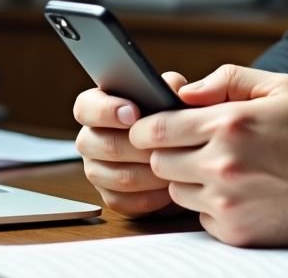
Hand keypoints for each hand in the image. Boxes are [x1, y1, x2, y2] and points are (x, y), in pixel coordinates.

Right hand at [73, 71, 187, 217]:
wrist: (201, 156)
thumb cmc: (188, 119)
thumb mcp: (184, 96)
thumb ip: (176, 86)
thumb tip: (174, 88)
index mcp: (103, 107)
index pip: (86, 106)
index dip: (105, 110)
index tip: (133, 113)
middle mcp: (94, 138)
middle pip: (93, 143)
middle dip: (131, 145)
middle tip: (161, 146)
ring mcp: (99, 169)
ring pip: (108, 174)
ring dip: (143, 171)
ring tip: (172, 167)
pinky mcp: (113, 196)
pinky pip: (120, 201)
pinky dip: (146, 196)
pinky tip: (168, 188)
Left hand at [128, 65, 287, 245]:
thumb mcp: (281, 87)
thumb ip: (228, 78)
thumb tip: (187, 91)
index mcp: (229, 124)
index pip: (155, 128)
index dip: (149, 126)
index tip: (157, 126)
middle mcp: (222, 165)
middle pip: (158, 162)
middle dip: (168, 152)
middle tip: (193, 146)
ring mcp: (227, 202)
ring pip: (175, 191)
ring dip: (189, 179)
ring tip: (225, 168)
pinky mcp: (235, 231)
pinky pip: (200, 216)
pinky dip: (212, 205)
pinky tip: (242, 191)